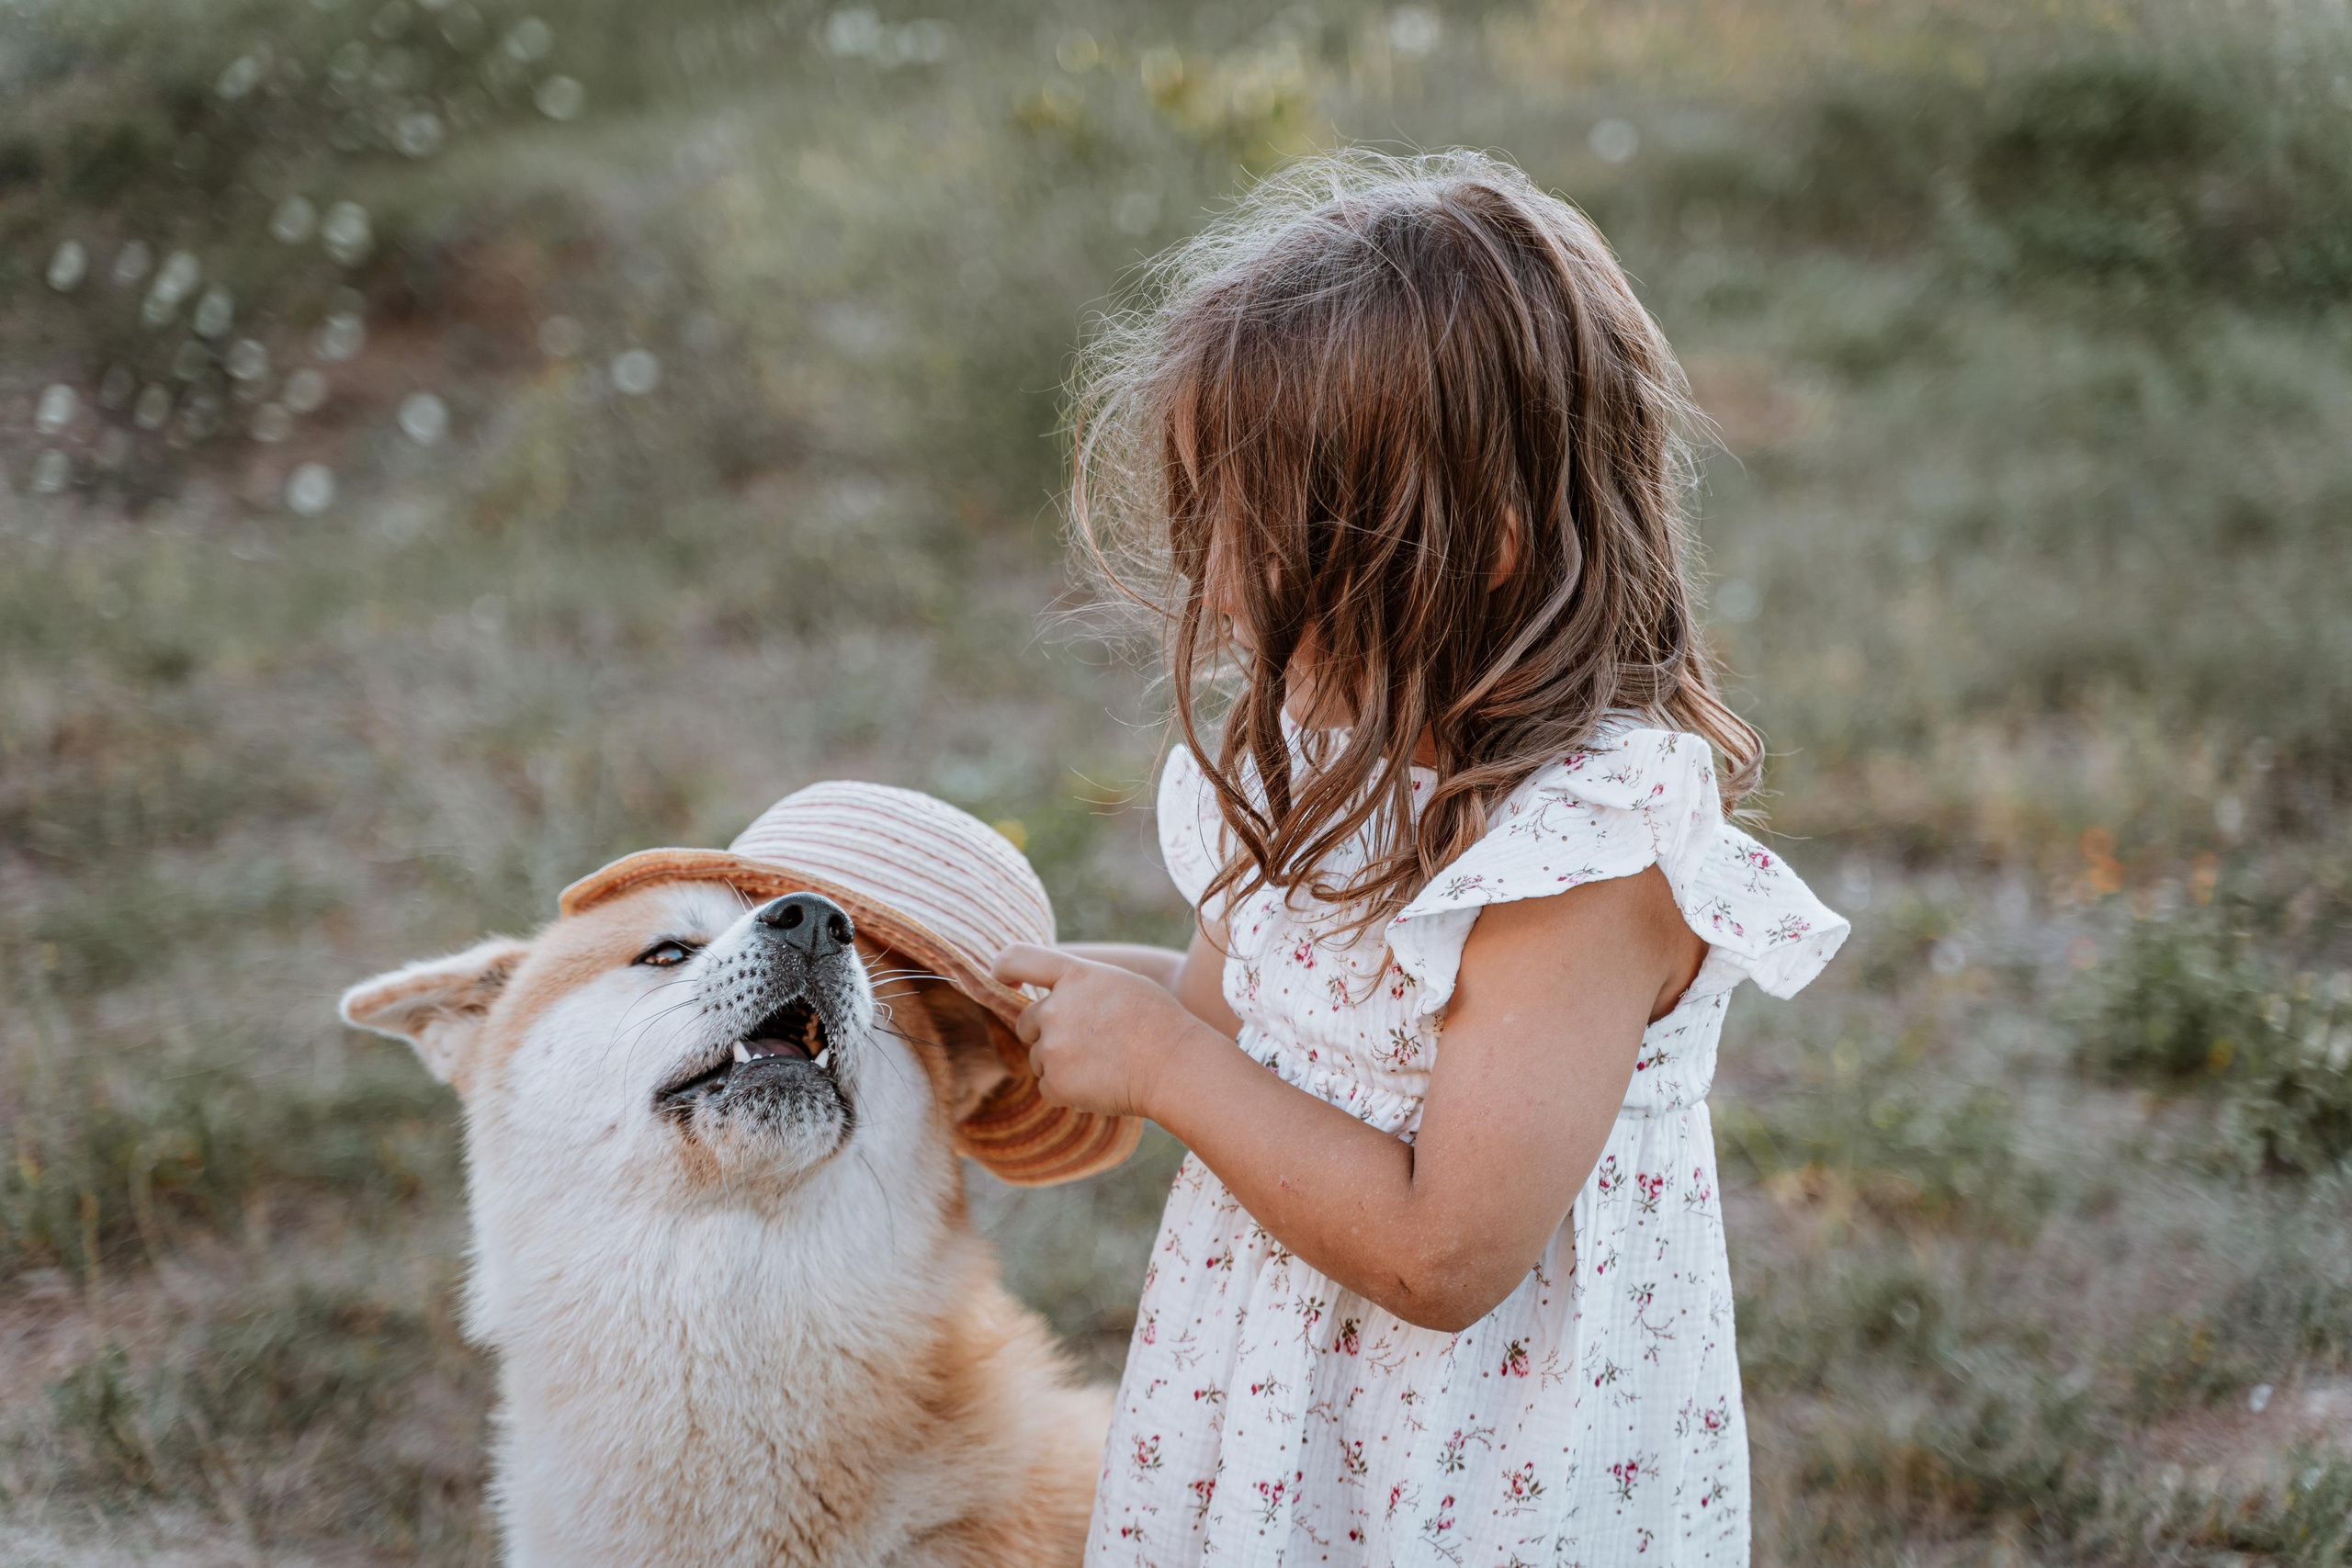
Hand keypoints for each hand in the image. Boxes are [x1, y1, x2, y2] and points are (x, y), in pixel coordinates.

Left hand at [991, 944, 1213, 1119]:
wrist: (1176, 1066)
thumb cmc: (1159, 1022)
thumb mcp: (1120, 983)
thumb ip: (1081, 984)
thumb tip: (1056, 996)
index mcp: (1074, 976)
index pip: (1016, 958)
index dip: (1002, 969)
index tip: (1004, 980)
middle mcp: (1056, 1008)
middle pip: (1026, 1022)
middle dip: (1048, 1034)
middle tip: (1089, 1044)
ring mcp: (1053, 1047)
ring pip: (1039, 1058)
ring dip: (1061, 1064)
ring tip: (1105, 1064)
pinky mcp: (1056, 1083)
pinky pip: (1049, 1088)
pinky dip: (1069, 1092)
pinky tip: (1101, 1083)